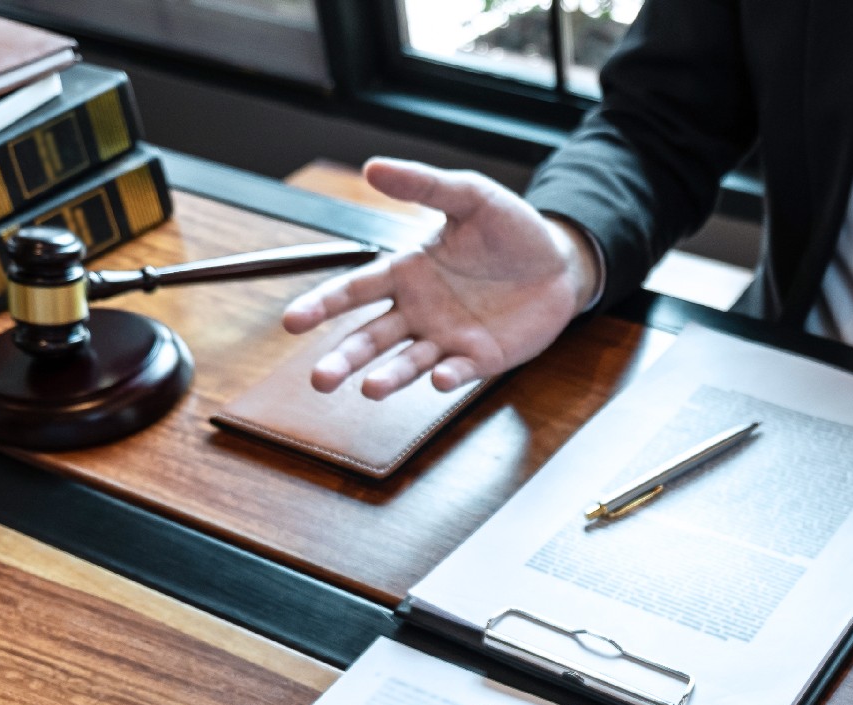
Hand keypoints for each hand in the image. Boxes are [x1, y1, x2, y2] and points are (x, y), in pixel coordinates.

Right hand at [282, 157, 601, 398]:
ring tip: (369, 389)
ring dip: (387, 377)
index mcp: (406, 272)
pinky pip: (457, 372)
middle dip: (344, 358)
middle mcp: (418, 310)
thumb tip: (372, 167)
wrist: (560, 261)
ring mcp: (447, 338)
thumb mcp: (470, 196)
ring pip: (407, 362)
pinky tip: (437, 380)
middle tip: (320, 380)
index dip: (323, 305)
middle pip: (371, 338)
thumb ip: (424, 185)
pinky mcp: (480, 358)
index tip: (292, 322)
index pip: (355, 290)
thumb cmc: (510, 229)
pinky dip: (445, 378)